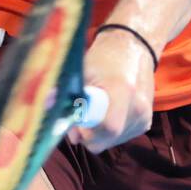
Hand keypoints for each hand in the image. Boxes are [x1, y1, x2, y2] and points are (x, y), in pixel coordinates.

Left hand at [67, 28, 153, 153]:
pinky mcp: (144, 124)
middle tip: (76, 115)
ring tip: (93, 108)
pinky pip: (118, 138)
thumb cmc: (104, 58)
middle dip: (85, 134)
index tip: (74, 120)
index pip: (108, 127)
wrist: (133, 48)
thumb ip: (65, 92)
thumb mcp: (82, 70)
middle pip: (104, 140)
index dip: (86, 131)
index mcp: (123, 90)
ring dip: (95, 132)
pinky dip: (106, 130)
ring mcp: (143, 118)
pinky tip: (105, 111)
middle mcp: (138, 107)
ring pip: (109, 142)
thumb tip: (46, 107)